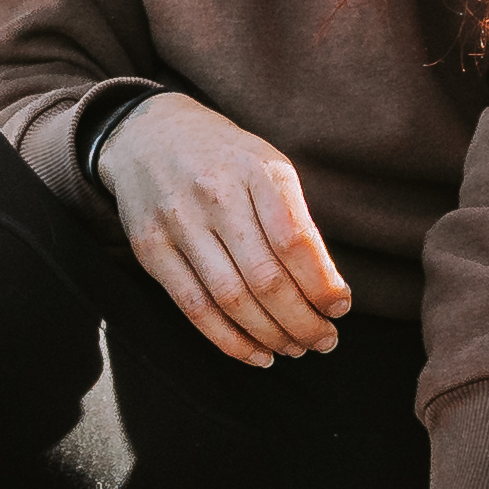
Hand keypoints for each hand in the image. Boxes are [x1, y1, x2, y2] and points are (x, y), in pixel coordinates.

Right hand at [104, 91, 355, 366]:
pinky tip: (257, 354)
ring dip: (270, 336)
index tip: (340, 309)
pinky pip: (194, 308)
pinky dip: (229, 340)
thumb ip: (295, 220)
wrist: (149, 134)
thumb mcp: (268, 166)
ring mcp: (179, 222)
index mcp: (257, 170)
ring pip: (231, 299)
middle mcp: (216, 194)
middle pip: (265, 278)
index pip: (295, 241)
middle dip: (302, 321)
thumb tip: (328, 292)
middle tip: (325, 342)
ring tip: (296, 349)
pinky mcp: (150, 249)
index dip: (322, 285)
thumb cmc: (226, 159)